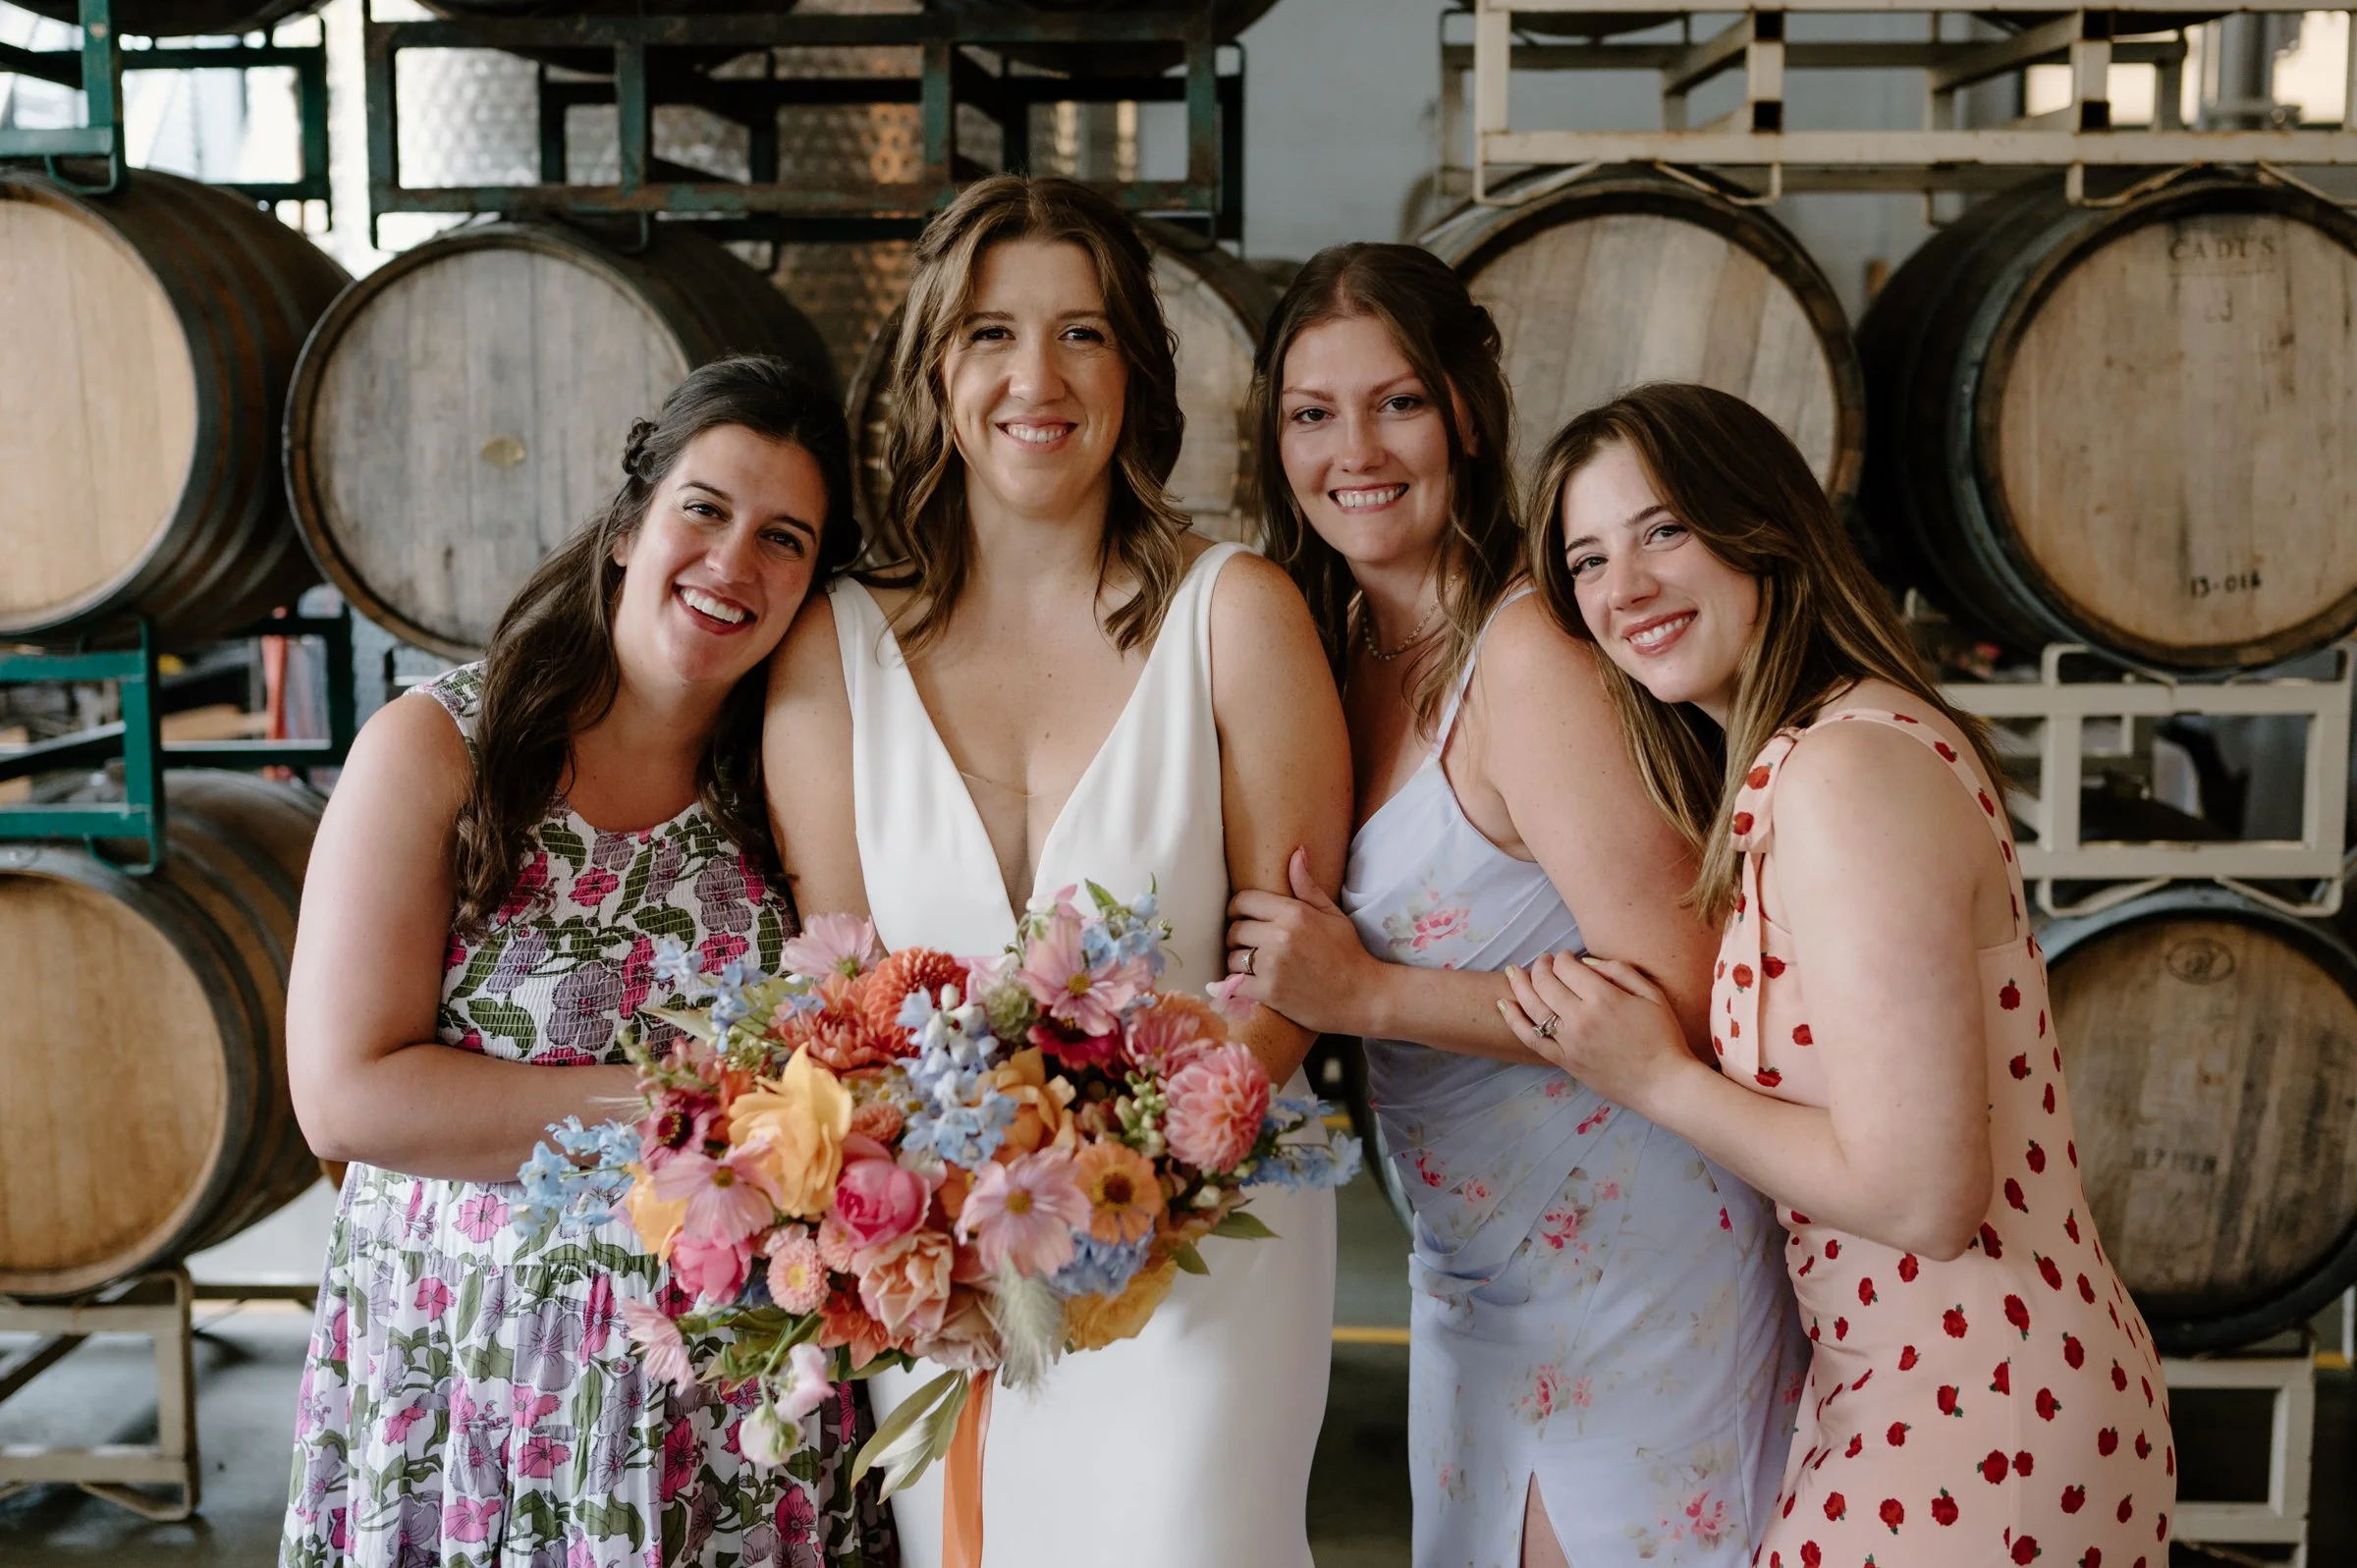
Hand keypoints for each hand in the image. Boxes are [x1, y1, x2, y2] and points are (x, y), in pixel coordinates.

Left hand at [1224, 846, 1378, 1035]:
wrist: (1362, 996)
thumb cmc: (1348, 954)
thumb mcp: (1332, 915)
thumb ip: (1307, 886)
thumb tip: (1296, 852)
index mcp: (1294, 913)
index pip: (1244, 900)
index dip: (1237, 908)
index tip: (1240, 917)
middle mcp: (1280, 936)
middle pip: (1235, 930)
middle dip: (1237, 936)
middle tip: (1247, 944)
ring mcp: (1273, 965)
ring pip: (1233, 957)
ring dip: (1238, 962)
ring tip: (1251, 966)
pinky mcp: (1269, 992)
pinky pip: (1235, 983)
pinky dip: (1239, 985)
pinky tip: (1250, 984)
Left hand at [1499, 952, 1697, 1116]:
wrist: (1663, 1083)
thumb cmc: (1663, 1038)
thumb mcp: (1651, 994)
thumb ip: (1620, 972)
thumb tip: (1588, 963)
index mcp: (1603, 998)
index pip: (1566, 968)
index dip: (1563, 958)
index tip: (1566, 958)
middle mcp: (1580, 1018)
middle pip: (1545, 983)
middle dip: (1540, 966)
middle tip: (1542, 961)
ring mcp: (1569, 1042)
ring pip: (1533, 1007)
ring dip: (1519, 985)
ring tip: (1513, 972)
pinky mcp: (1564, 1061)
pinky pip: (1531, 1039)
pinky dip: (1514, 1020)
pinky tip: (1504, 1004)